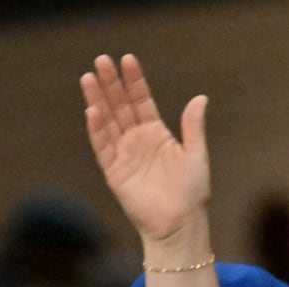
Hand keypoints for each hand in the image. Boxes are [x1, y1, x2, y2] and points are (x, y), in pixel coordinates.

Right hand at [81, 54, 210, 252]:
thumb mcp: (196, 155)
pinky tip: (92, 111)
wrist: (179, 224)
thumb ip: (192, 127)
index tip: (127, 60)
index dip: (134, 81)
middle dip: (111, 84)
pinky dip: (97, 130)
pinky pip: (103, 148)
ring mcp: (124, 155)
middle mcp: (137, 141)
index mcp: (157, 133)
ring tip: (88, 78)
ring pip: (107, 122)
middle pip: (120, 106)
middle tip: (101, 61)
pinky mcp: (114, 173)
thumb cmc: (191, 193)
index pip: (142, 100)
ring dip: (98, 101)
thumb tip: (200, 98)